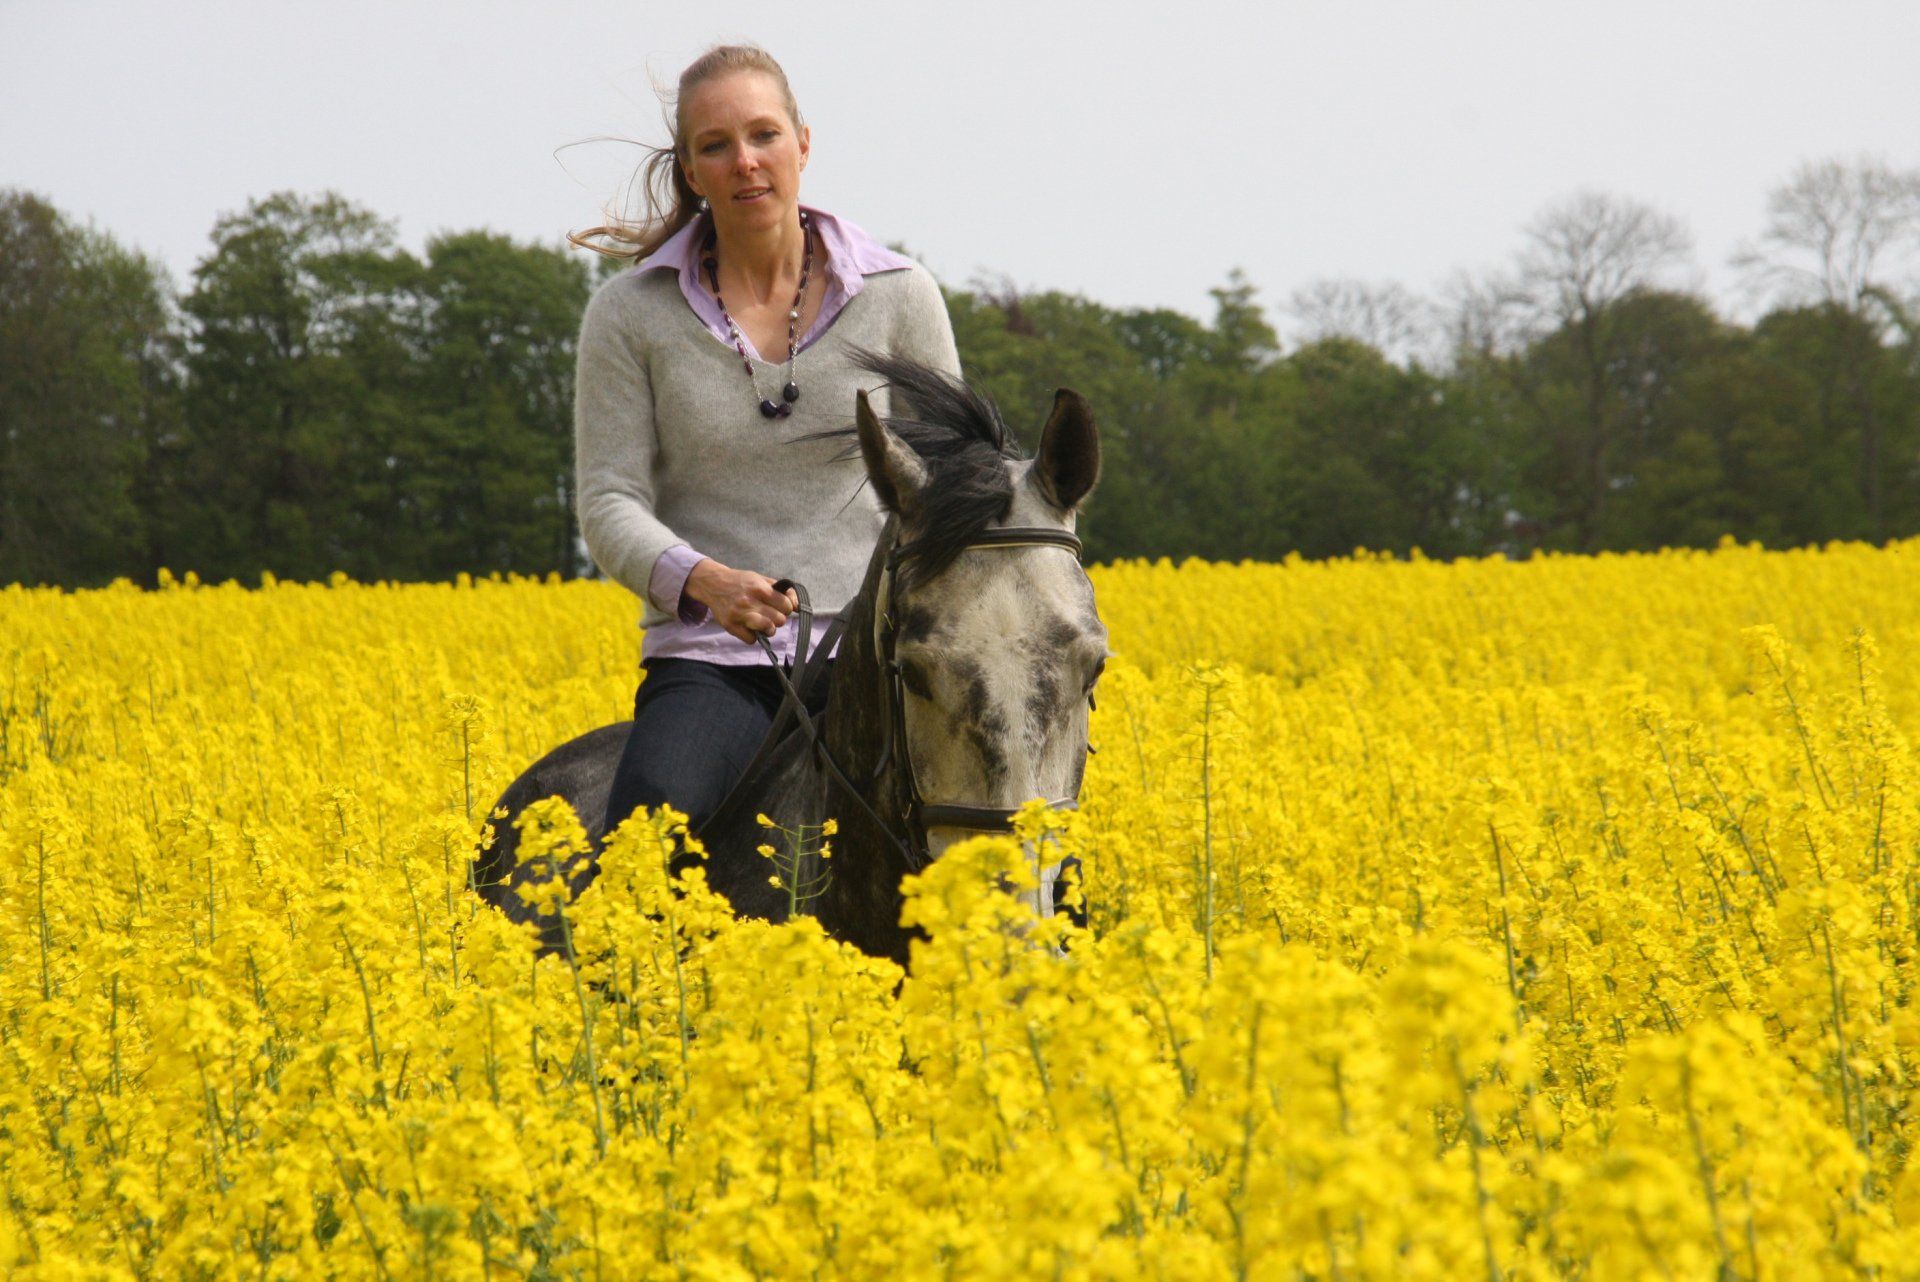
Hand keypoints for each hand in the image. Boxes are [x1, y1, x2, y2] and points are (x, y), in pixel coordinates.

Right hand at [684, 559, 799, 645]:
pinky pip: (751, 640)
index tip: (781, 606)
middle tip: (772, 615)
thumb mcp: (761, 579)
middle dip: (779, 618)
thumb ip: (781, 591)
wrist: (712, 584)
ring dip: (769, 629)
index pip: (786, 605)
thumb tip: (797, 606)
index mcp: (759, 588)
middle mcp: (749, 601)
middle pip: (779, 619)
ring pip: (767, 629)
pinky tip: (750, 627)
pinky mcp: (731, 626)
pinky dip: (753, 636)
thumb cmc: (740, 582)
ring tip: (765, 624)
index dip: (786, 607)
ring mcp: (739, 615)